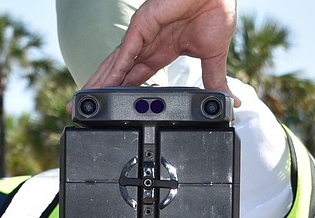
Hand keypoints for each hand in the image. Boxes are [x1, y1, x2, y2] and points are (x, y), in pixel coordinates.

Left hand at [82, 0, 237, 99]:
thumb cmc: (215, 12)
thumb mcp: (213, 57)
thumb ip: (215, 81)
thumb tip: (230, 102)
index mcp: (162, 51)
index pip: (136, 76)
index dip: (122, 91)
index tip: (111, 107)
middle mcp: (148, 44)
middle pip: (118, 72)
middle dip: (102, 89)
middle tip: (84, 107)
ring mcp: (143, 35)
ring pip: (115, 63)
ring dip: (100, 82)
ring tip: (85, 99)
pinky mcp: (142, 26)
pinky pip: (126, 51)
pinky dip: (115, 69)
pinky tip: (105, 84)